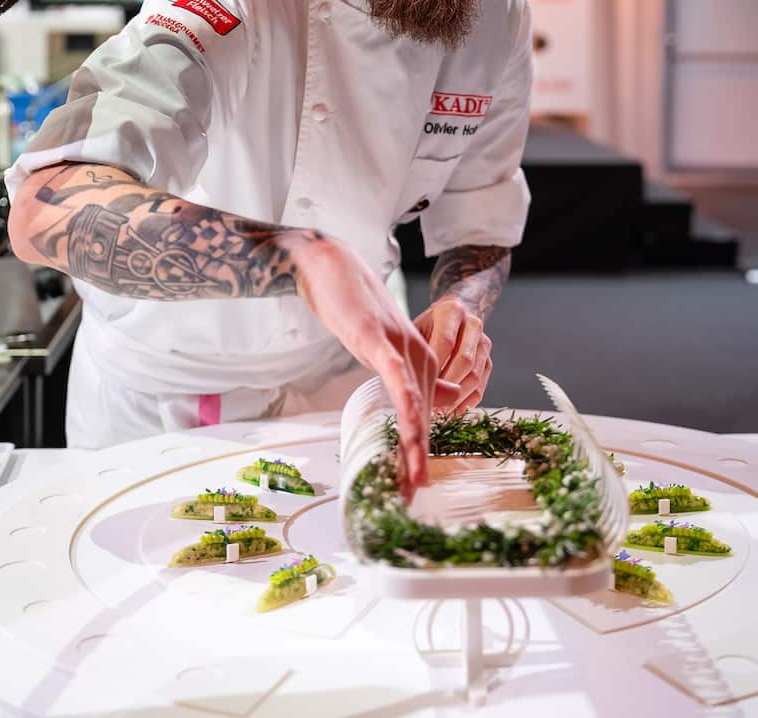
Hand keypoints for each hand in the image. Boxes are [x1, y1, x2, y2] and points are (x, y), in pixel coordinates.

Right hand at [290, 233, 458, 495]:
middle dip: (419, 457)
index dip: (422, 451)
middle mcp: (418, 354)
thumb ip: (404, 369)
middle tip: (414, 495)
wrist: (330, 262)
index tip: (416, 485)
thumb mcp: (383, 342)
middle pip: (425, 414)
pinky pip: (396, 377)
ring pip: (415, 401)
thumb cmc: (352, 303)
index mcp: (419, 358)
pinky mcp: (379, 338)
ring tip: (414, 478)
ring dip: (416, 441)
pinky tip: (410, 428)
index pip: (428, 413)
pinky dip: (406, 403)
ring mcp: (399, 345)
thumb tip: (427, 393)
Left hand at [413, 297, 492, 414]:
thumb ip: (414, 350)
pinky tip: (448, 412)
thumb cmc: (425, 327)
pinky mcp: (488, 361)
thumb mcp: (416, 329)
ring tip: (437, 411)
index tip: (420, 386)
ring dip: (456, 398)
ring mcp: (484, 344)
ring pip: (475, 377)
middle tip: (429, 402)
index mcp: (452, 311)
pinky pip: (480, 387)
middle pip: (465, 361)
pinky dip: (465, 403)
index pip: (446, 342)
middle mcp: (473, 324)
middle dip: (447, 386)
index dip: (435, 367)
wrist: (448, 319)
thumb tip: (405, 381)